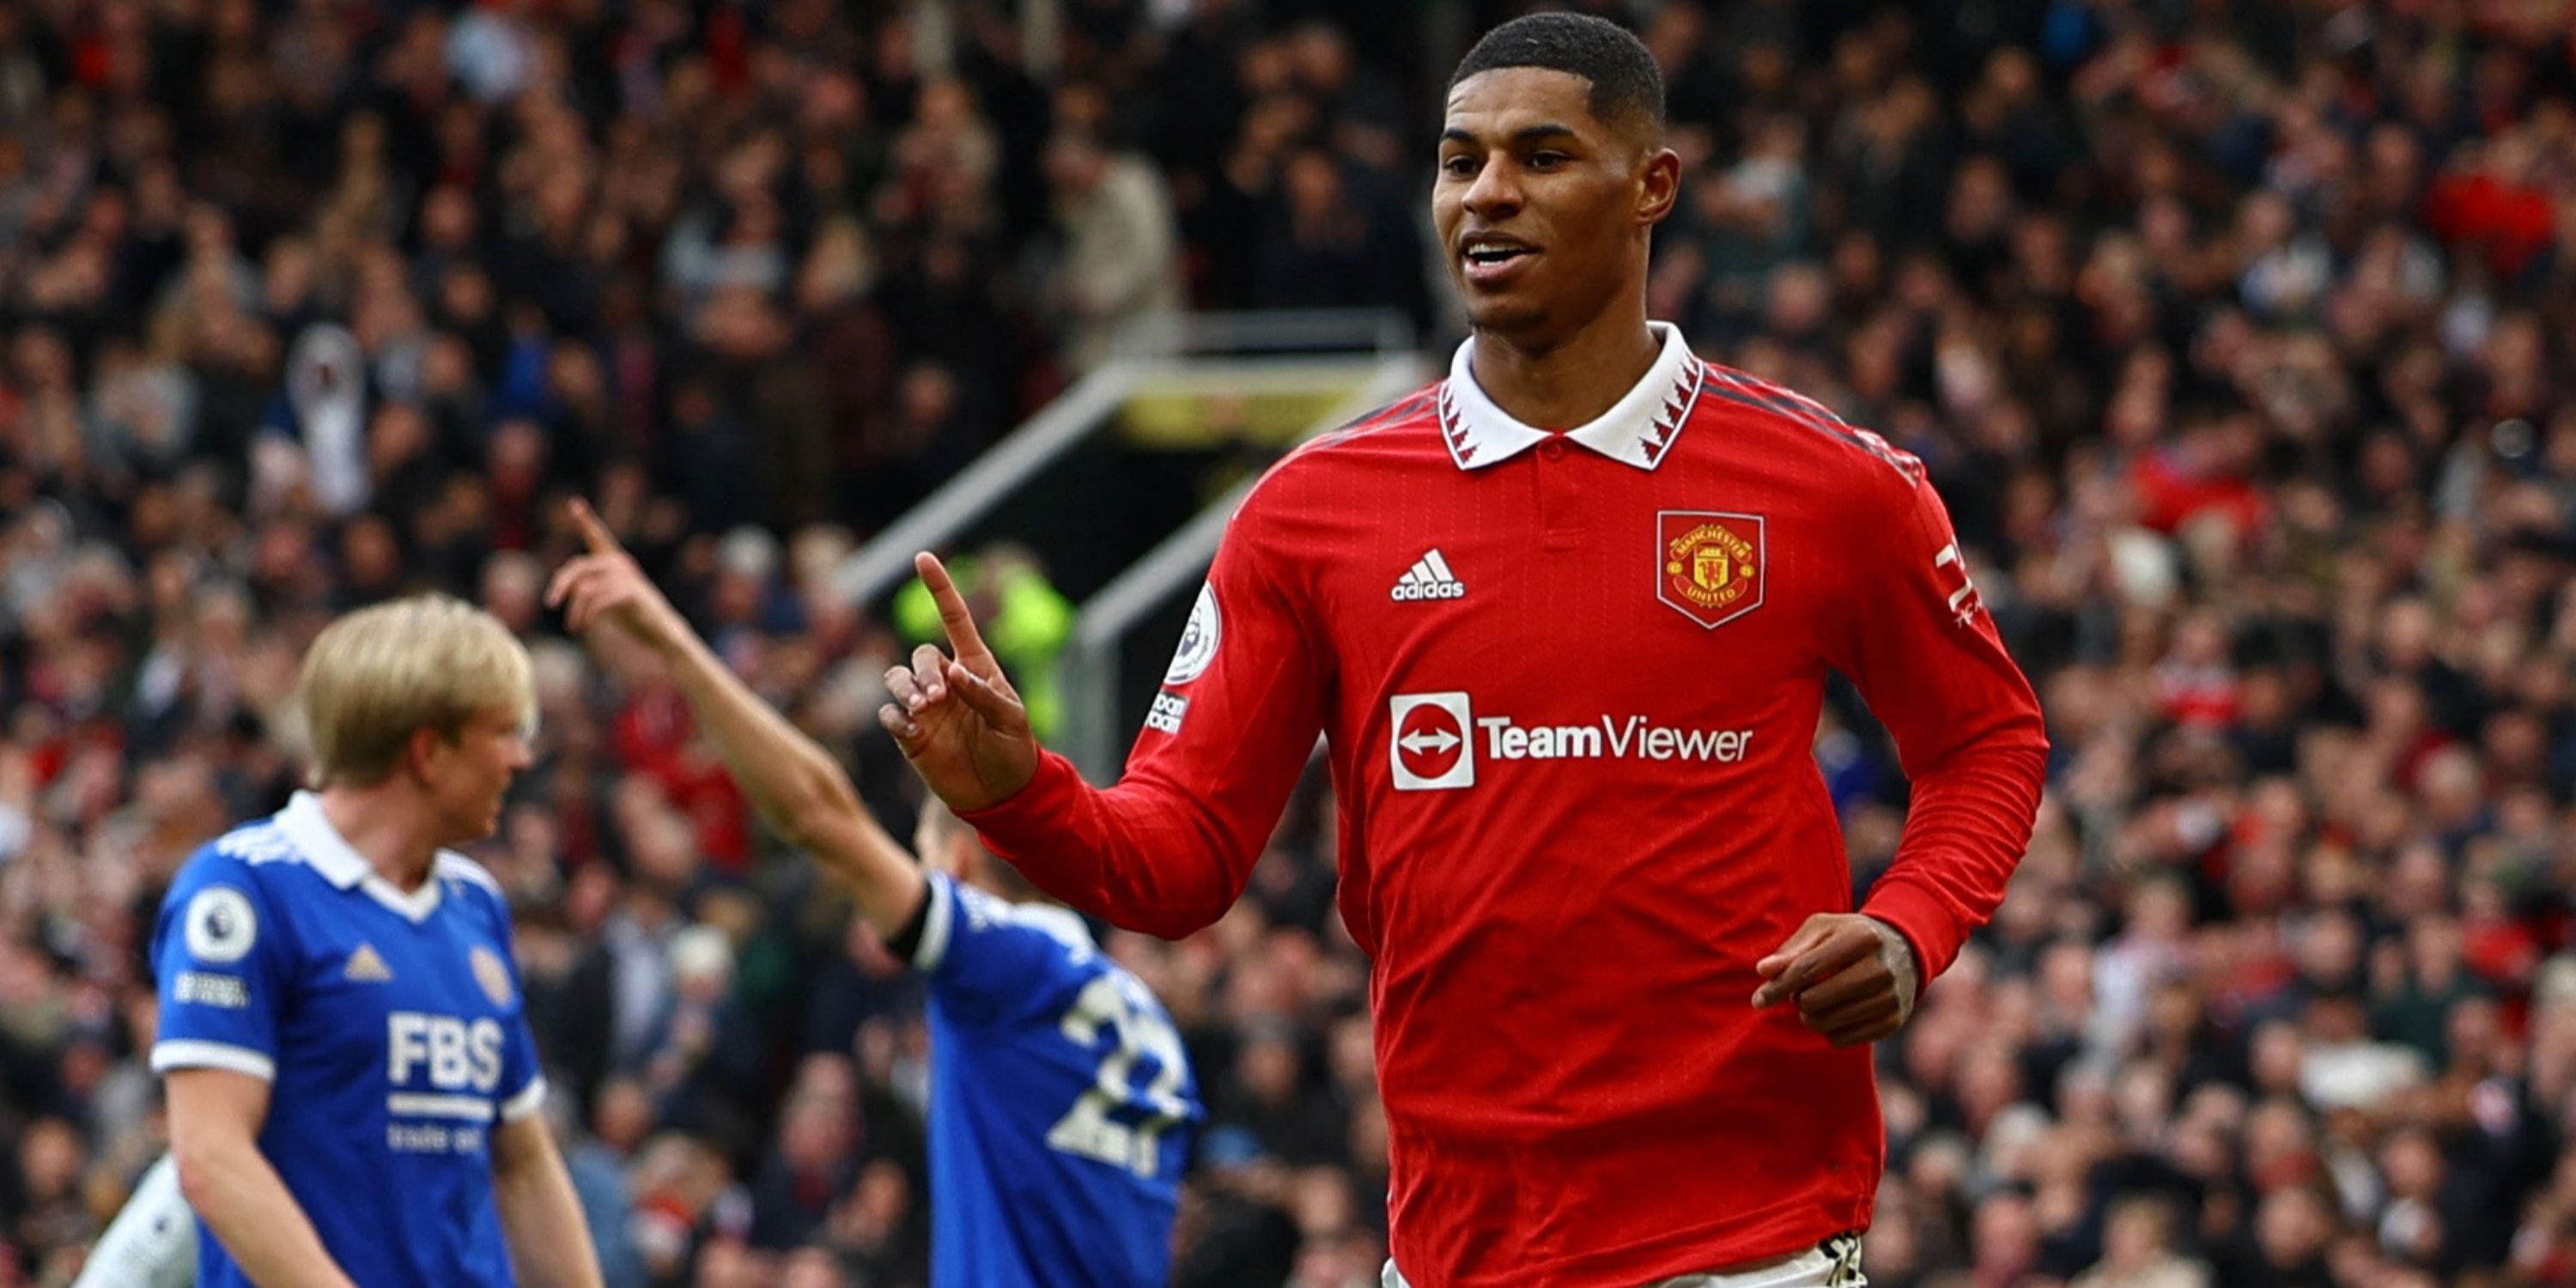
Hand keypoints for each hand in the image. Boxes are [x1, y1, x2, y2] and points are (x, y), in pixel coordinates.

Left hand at [545, 500, 693, 656]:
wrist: (661, 630)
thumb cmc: (633, 613)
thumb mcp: (608, 595)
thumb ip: (588, 584)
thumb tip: (560, 579)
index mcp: (616, 560)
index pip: (598, 536)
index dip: (586, 521)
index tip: (575, 503)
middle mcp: (621, 563)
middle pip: (578, 566)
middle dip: (560, 585)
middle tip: (550, 604)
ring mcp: (626, 577)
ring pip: (583, 589)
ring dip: (574, 610)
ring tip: (574, 626)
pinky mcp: (630, 593)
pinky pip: (595, 602)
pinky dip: (585, 616)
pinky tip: (584, 625)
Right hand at [878, 552, 1039, 811]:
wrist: (1002, 795)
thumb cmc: (1013, 751)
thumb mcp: (1011, 720)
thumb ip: (983, 694)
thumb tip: (953, 674)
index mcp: (975, 668)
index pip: (954, 619)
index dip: (940, 588)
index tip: (924, 558)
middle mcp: (946, 682)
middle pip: (920, 655)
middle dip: (924, 672)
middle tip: (938, 699)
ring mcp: (925, 708)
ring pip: (895, 679)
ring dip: (905, 689)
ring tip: (925, 710)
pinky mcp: (910, 734)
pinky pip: (888, 714)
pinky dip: (894, 718)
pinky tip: (913, 732)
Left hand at [1751, 914, 1920, 1046]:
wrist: (1903, 950)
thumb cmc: (1849, 937)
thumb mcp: (1822, 930)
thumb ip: (1792, 950)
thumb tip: (1763, 971)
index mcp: (1861, 938)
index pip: (1807, 969)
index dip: (1778, 986)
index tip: (1759, 999)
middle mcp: (1881, 968)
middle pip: (1814, 999)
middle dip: (1797, 999)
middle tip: (1802, 992)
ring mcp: (1890, 997)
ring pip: (1826, 1023)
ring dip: (1811, 1016)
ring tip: (1816, 1001)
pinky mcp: (1893, 1021)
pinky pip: (1842, 1040)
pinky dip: (1829, 1030)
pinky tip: (1836, 1012)